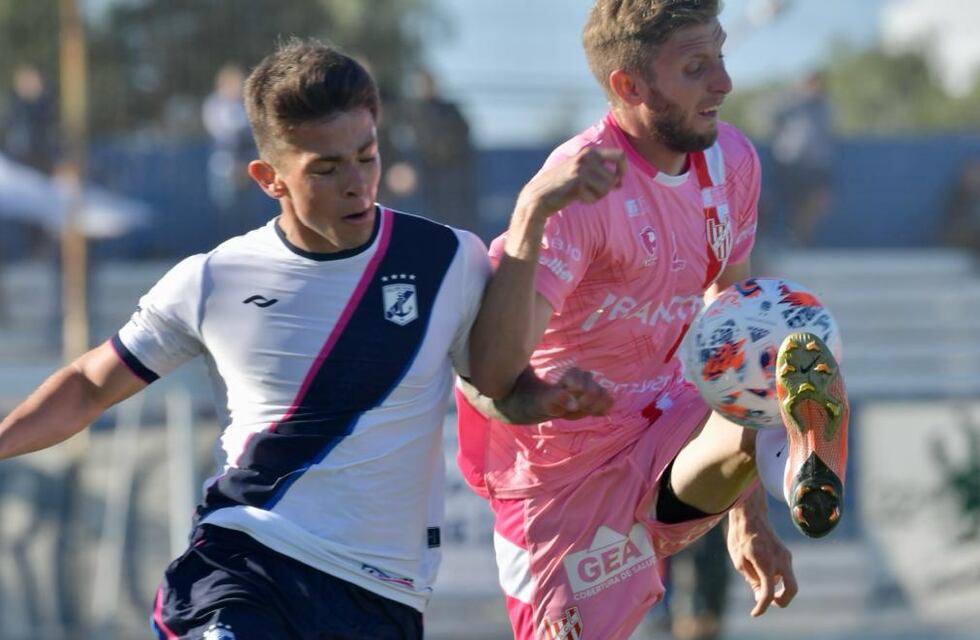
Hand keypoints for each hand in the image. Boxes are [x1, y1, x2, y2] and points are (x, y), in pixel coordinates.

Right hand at [517, 147, 626, 218]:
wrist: (539, 195)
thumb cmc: (561, 185)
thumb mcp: (579, 169)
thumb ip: (597, 170)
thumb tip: (620, 180)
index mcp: (589, 152)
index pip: (620, 155)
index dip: (624, 169)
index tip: (619, 179)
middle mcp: (587, 158)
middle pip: (614, 177)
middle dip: (608, 188)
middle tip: (595, 192)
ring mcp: (582, 171)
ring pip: (606, 189)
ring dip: (597, 195)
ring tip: (583, 194)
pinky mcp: (578, 184)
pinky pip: (595, 197)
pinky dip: (588, 201)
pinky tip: (577, 198)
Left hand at [538, 367, 613, 419]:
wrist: (556, 405)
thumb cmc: (551, 401)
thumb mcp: (549, 400)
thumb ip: (559, 398)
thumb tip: (574, 404)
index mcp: (573, 373)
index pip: (581, 386)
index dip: (574, 398)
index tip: (565, 401)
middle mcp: (586, 376)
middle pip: (595, 391)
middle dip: (585, 404)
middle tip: (573, 408)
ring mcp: (596, 385)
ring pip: (605, 396)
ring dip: (593, 408)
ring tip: (581, 409)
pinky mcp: (602, 395)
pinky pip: (609, 402)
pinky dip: (601, 410)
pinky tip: (591, 412)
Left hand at [726, 486, 797, 616]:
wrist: (750, 514)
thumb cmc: (741, 536)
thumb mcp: (739, 561)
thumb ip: (751, 579)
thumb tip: (761, 595)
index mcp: (766, 563)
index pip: (769, 593)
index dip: (762, 607)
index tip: (754, 613)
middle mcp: (780, 560)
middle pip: (792, 590)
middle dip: (782, 602)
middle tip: (767, 602)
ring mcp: (786, 556)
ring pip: (788, 580)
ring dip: (776, 587)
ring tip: (754, 576)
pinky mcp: (785, 553)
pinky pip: (784, 571)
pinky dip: (775, 577)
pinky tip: (759, 568)